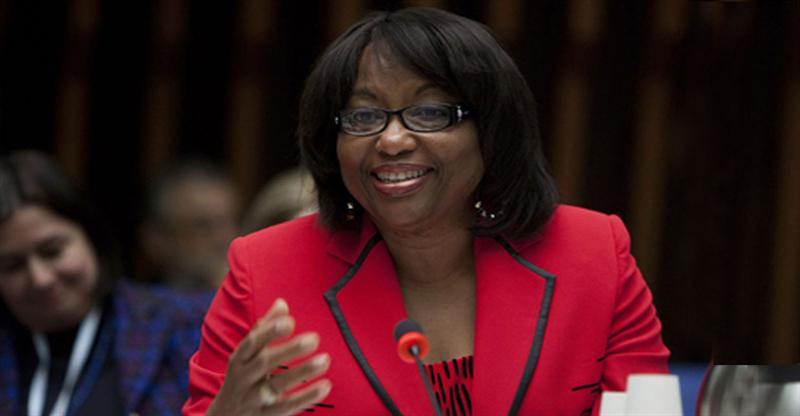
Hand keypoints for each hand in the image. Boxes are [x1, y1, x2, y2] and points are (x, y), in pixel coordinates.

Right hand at [208, 298, 331, 414]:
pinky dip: (306, 397)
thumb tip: (282, 302)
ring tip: (325, 360)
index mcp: (239, 359)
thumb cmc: (241, 379)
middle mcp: (243, 378)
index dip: (270, 331)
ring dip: (302, 372)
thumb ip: (264, 329)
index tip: (290, 321)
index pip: (252, 342)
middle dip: (289, 350)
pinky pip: (287, 407)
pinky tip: (325, 385)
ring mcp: (253, 399)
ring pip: (277, 385)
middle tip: (315, 338)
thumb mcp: (245, 355)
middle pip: (265, 363)